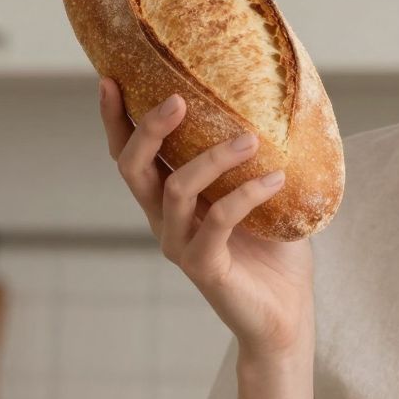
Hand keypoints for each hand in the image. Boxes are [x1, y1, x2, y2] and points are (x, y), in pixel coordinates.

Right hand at [99, 78, 313, 358]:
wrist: (285, 318)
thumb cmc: (275, 254)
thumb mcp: (264, 195)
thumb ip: (256, 158)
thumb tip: (280, 102)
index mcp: (170, 201)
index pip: (131, 156)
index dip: (116, 120)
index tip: (113, 79)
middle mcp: (164, 221)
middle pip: (132, 167)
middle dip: (149, 129)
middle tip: (177, 98)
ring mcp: (180, 245)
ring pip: (175, 188)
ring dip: (213, 157)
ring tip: (250, 139)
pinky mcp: (204, 266)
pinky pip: (218, 219)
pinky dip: (247, 193)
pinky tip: (277, 179)